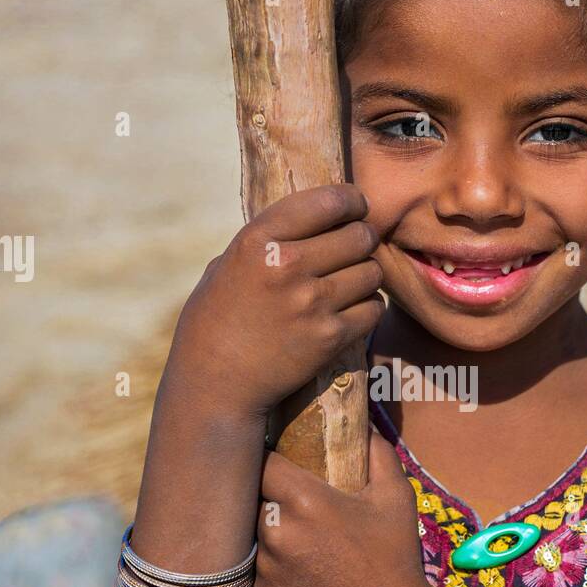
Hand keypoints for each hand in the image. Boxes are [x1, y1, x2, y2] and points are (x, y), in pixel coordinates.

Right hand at [162, 185, 383, 424]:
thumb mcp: (225, 267)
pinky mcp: (330, 337)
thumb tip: (308, 220)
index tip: (356, 206)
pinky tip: (352, 310)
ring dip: (367, 276)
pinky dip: (368, 308)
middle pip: (359, 236)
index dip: (351, 200)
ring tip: (351, 282)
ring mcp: (311, 303)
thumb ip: (264, 243)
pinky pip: (374, 309)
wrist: (215, 386)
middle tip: (357, 248)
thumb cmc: (213, 324)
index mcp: (257, 240)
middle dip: (363, 239)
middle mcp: (287, 266)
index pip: (327, 201)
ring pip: (372, 272)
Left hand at [251, 429, 434, 586]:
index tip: (273, 457)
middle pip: (246, 494)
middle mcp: (276, 531)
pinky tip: (279, 560)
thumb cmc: (396, 559)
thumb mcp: (396, 498)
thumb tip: (362, 422)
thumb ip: (377, 452)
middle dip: (256, 490)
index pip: (260, 459)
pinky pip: (245, 566)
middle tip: (270, 489)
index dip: (264, 456)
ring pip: (243, 531)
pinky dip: (256, 560)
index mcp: (305, 500)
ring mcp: (264, 567)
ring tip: (275, 526)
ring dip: (254, 526)